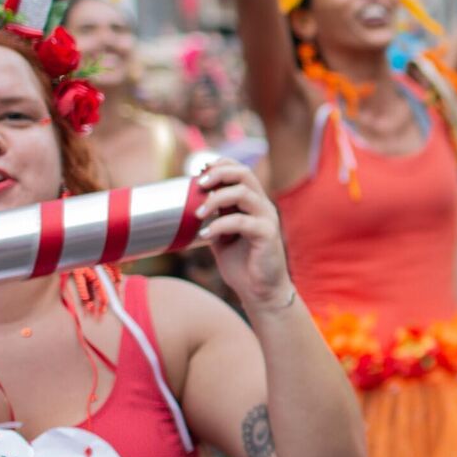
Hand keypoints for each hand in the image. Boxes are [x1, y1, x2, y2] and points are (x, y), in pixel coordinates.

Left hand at [193, 160, 292, 309]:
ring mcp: (267, 219)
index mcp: (253, 203)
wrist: (261, 292)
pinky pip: (241, 221)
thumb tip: (189, 203)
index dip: (220, 165)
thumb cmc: (242, 264)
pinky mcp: (268, 234)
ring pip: (243, 193)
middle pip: (244, 174)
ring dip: (216, 199)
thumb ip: (214, 218)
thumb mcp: (221, 236)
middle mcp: (262, 206)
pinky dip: (219, 225)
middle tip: (198, 184)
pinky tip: (205, 235)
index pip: (241, 170)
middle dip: (218, 174)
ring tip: (198, 213)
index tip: (199, 171)